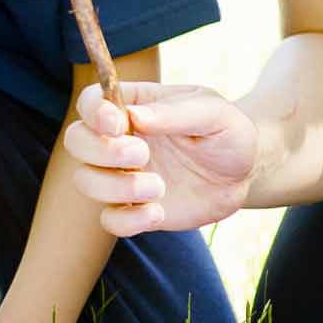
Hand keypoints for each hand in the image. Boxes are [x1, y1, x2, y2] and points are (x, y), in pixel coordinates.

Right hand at [62, 81, 257, 235]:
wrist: (246, 174)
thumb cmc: (227, 133)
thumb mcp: (214, 113)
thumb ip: (176, 112)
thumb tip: (135, 116)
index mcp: (133, 106)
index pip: (91, 101)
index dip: (93, 112)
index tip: (118, 124)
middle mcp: (119, 139)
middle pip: (76, 140)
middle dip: (100, 150)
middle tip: (141, 154)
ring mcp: (123, 175)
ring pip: (86, 181)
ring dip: (116, 186)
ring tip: (158, 186)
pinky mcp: (135, 208)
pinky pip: (110, 220)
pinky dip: (129, 221)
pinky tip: (158, 212)